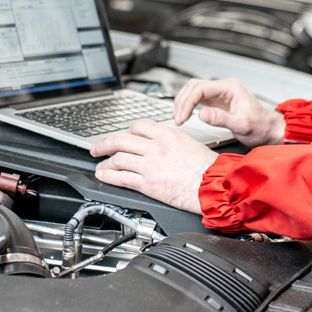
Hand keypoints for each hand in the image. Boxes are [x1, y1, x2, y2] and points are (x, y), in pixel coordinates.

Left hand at [90, 120, 218, 213]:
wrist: (214, 185)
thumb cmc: (208, 168)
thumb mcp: (189, 143)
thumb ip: (170, 142)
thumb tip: (159, 144)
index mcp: (167, 134)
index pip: (138, 126)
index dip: (127, 131)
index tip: (122, 136)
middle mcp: (156, 147)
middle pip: (121, 140)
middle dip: (105, 143)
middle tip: (96, 148)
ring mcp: (150, 165)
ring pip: (119, 159)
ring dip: (105, 162)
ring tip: (100, 165)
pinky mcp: (148, 184)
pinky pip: (122, 177)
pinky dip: (109, 176)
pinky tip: (104, 176)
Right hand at [173, 78, 285, 146]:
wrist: (269, 130)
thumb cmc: (260, 126)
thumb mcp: (241, 125)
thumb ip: (221, 119)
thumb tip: (202, 114)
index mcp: (230, 88)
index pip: (201, 89)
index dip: (188, 102)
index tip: (182, 117)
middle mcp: (224, 88)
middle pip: (194, 87)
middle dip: (182, 101)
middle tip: (178, 118)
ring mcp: (220, 94)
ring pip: (194, 91)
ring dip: (183, 102)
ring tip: (179, 117)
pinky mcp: (218, 102)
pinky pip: (198, 98)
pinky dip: (189, 105)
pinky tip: (185, 114)